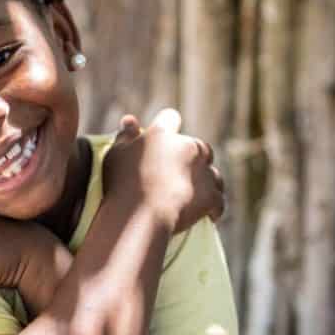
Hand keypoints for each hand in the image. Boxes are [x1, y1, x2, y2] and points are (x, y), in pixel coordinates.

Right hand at [103, 109, 223, 233]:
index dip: (167, 127)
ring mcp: (204, 172)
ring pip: (213, 173)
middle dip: (192, 158)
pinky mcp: (212, 196)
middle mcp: (188, 147)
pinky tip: (208, 215)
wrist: (140, 216)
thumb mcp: (115, 156)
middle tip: (176, 175)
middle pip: (198, 146)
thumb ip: (125, 137)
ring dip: (205, 182)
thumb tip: (130, 119)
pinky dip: (214, 207)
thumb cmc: (121, 184)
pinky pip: (219, 201)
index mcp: (163, 134)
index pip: (170, 118)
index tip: (163, 140)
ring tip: (192, 197)